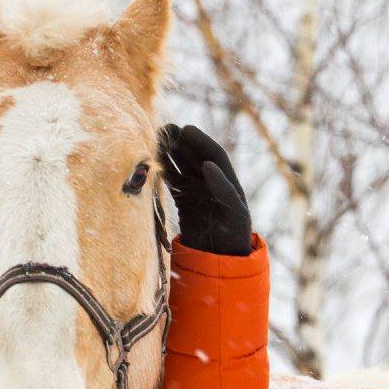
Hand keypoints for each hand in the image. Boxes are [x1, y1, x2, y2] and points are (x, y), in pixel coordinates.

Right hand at [158, 124, 252, 254]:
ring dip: (171, 153)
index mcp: (228, 182)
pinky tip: (153, 162)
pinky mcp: (185, 201)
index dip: (201, 141)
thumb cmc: (234, 236)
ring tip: (156, 141)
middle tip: (165, 130)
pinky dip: (164, 171)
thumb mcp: (234, 212)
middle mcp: (212, 183)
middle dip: (182, 142)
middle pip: (195, 156)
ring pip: (182, 166)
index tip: (186, 129)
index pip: (214, 155)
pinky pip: (173, 181)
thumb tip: (208, 164)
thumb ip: (223, 188)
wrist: (221, 259)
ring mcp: (198, 191)